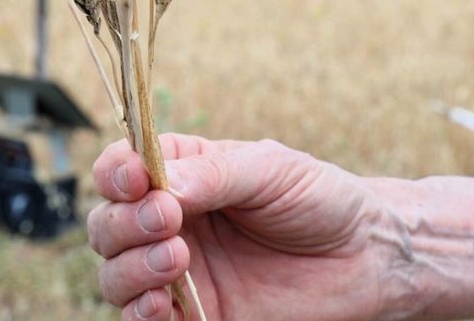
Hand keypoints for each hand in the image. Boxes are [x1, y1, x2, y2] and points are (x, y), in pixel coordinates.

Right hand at [88, 134, 385, 320]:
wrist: (366, 258)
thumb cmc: (320, 200)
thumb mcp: (269, 168)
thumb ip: (213, 173)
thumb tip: (160, 186)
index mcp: (182, 174)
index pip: (121, 170)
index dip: (116, 174)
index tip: (136, 180)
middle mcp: (171, 222)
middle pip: (108, 224)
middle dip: (125, 222)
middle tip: (168, 218)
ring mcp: (178, 271)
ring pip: (114, 274)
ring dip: (130, 267)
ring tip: (177, 257)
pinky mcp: (195, 315)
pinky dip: (139, 314)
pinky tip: (160, 304)